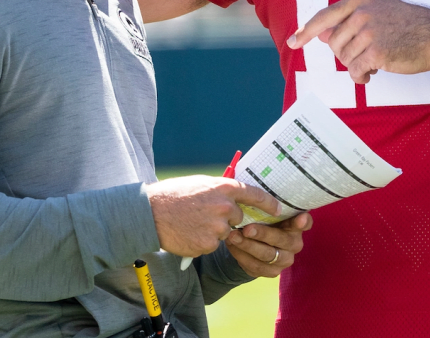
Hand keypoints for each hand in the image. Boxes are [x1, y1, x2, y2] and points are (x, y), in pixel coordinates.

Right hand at [145, 176, 279, 257]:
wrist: (150, 214)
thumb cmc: (174, 196)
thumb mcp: (201, 184)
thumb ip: (220, 190)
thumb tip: (235, 195)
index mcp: (223, 188)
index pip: (255, 194)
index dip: (269, 203)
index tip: (278, 209)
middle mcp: (224, 207)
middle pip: (239, 217)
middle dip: (227, 218)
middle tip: (206, 215)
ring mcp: (217, 227)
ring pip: (225, 232)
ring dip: (213, 231)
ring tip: (193, 223)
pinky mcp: (209, 244)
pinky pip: (213, 244)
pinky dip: (204, 241)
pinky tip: (189, 233)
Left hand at [225, 212, 311, 277]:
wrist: (254, 242)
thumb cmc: (263, 219)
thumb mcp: (267, 211)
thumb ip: (268, 205)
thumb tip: (260, 196)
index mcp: (297, 225)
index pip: (306, 223)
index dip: (303, 222)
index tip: (300, 218)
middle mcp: (295, 244)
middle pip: (281, 240)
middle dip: (262, 234)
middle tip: (246, 229)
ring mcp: (285, 260)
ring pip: (267, 255)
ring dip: (248, 246)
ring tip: (232, 237)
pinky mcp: (272, 272)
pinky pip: (256, 266)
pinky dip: (241, 256)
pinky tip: (232, 246)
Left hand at [287, 0, 429, 82]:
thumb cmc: (410, 25)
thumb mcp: (379, 11)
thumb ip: (350, 19)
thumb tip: (321, 34)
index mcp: (360, 0)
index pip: (325, 15)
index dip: (307, 30)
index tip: (293, 41)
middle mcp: (362, 13)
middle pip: (334, 43)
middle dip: (346, 54)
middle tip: (366, 56)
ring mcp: (369, 31)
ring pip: (344, 58)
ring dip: (356, 66)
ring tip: (374, 63)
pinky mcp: (376, 52)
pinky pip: (355, 70)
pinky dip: (361, 77)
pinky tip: (372, 74)